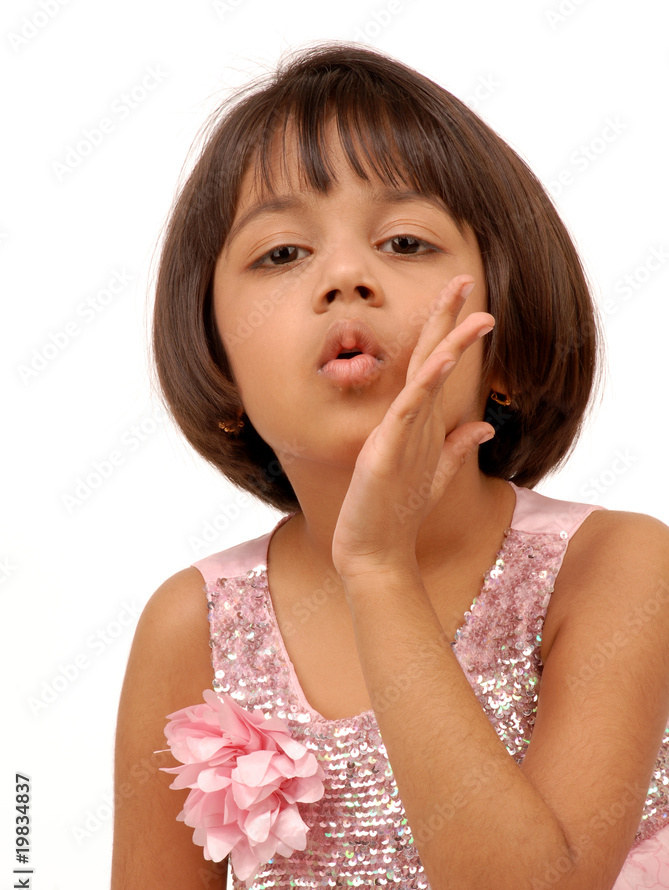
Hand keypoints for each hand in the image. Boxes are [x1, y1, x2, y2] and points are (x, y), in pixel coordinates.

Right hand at [331, 274, 495, 580]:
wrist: (373, 554)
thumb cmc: (396, 516)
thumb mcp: (436, 476)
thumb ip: (457, 447)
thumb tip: (484, 423)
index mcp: (419, 425)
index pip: (436, 369)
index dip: (452, 334)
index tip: (472, 303)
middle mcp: (407, 421)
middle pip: (428, 358)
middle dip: (445, 317)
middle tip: (461, 278)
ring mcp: (395, 434)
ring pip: (422, 375)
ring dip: (444, 336)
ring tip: (462, 302)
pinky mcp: (386, 452)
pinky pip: (410, 410)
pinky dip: (426, 383)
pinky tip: (442, 357)